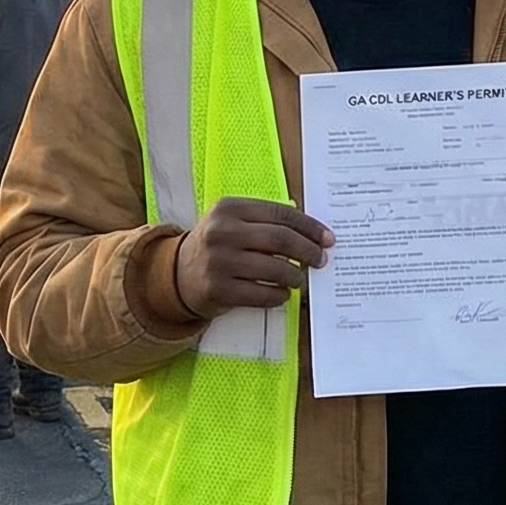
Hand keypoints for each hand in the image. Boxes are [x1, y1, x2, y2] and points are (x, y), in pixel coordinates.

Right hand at [173, 197, 335, 317]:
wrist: (178, 274)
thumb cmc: (217, 245)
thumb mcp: (232, 222)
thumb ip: (265, 221)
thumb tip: (312, 232)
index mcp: (229, 208)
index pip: (280, 214)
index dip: (309, 227)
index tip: (327, 239)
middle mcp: (221, 232)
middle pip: (280, 239)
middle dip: (308, 251)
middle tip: (320, 260)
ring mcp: (218, 262)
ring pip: (274, 269)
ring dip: (295, 276)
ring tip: (299, 279)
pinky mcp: (218, 290)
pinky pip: (262, 294)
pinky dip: (279, 295)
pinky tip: (281, 293)